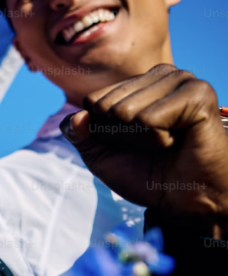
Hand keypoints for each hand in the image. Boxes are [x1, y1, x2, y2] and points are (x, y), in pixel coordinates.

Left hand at [61, 64, 227, 225]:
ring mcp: (182, 81)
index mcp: (139, 83)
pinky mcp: (199, 95)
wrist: (185, 200)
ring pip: (126, 111)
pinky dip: (158, 138)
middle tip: (153, 146)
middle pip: (106, 105)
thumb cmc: (145, 174)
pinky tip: (179, 140)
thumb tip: (76, 117)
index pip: (93, 101)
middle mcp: (162, 75)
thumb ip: (78, 134)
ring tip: (168, 142)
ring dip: (141, 138)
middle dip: (122, 136)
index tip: (133, 143)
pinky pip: (150, 119)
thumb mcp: (99, 155)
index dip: (104, 132)